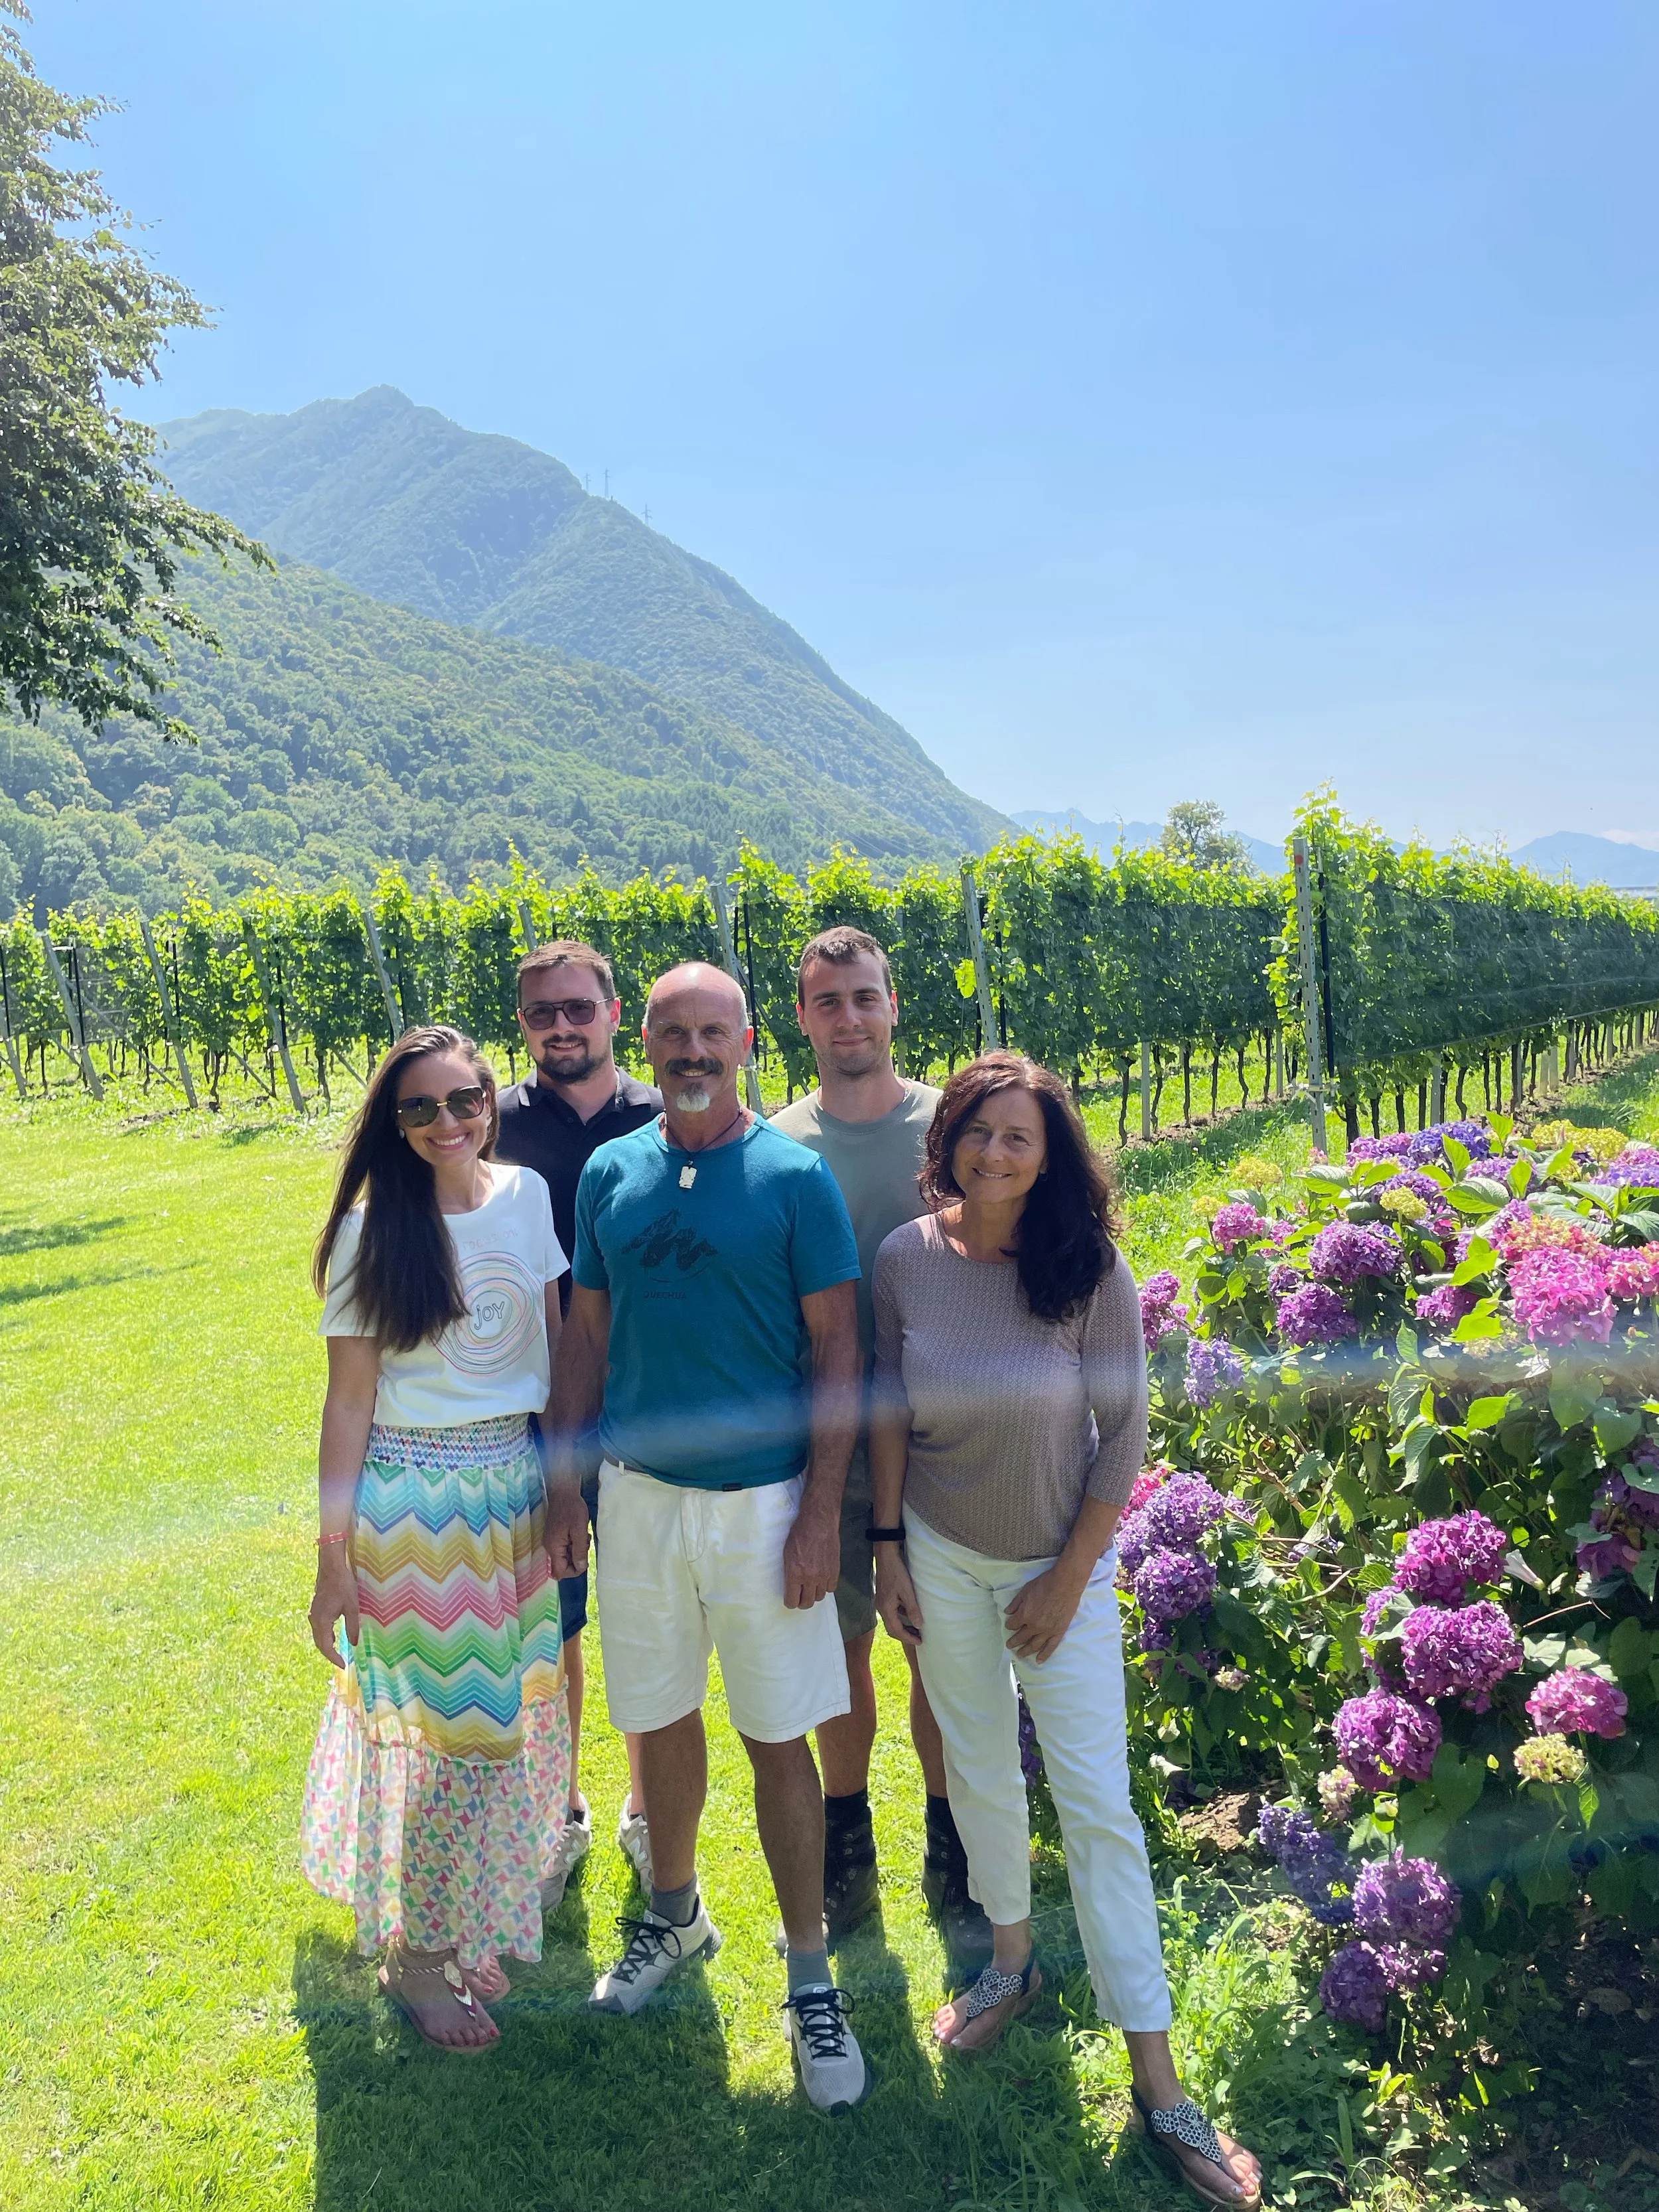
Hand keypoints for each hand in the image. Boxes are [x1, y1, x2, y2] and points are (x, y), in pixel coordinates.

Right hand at [309, 1544, 359, 1665]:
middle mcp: (314, 1619)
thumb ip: (353, 1626)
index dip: (334, 1658)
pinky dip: (325, 1636)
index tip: (343, 1665)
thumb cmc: (343, 1585)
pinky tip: (333, 1636)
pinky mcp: (316, 1609)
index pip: (325, 1647)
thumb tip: (354, 1643)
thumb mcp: (352, 1607)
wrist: (331, 1567)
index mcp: (321, 1621)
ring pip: (318, 1636)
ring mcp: (313, 1614)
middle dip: (330, 1654)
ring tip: (338, 1653)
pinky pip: (318, 1628)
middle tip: (341, 1662)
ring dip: (326, 1645)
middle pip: (319, 1643)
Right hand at [544, 1482, 590, 1578]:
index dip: (574, 1571)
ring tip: (584, 1537)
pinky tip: (580, 1534)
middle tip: (585, 1544)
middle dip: (577, 1559)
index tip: (585, 1560)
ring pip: (565, 1556)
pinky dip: (574, 1544)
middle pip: (563, 1565)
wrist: (564, 1492)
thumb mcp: (579, 1530)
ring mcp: (551, 1541)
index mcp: (554, 1547)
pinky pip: (564, 1547)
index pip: (560, 1571)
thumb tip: (580, 1567)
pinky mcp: (554, 1536)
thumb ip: (579, 1550)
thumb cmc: (572, 1509)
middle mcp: (549, 1546)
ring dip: (576, 1551)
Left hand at [782, 1496, 838, 1609]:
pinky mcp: (835, 1570)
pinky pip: (831, 1588)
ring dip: (814, 1594)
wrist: (818, 1522)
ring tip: (811, 1588)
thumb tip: (791, 1584)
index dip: (790, 1602)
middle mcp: (810, 1578)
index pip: (792, 1601)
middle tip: (800, 1598)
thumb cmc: (799, 1534)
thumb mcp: (786, 1553)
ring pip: (820, 1597)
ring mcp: (824, 1575)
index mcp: (795, 1574)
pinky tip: (822, 1580)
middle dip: (802, 1602)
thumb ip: (789, 1572)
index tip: (790, 1600)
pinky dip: (826, 1586)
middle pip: (807, 1603)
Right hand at [875, 1547, 923, 1645]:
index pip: (896, 1630)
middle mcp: (881, 1608)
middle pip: (892, 1628)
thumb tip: (919, 1625)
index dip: (908, 1637)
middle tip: (919, 1638)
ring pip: (892, 1620)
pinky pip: (892, 1612)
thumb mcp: (907, 1591)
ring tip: (916, 1628)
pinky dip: (901, 1616)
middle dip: (906, 1634)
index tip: (920, 1642)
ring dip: (904, 1626)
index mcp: (886, 1608)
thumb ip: (912, 1609)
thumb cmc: (897, 1572)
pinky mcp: (884, 1596)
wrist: (886, 1556)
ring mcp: (881, 1602)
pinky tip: (910, 1614)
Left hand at [1003, 1566, 1084, 1664]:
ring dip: (1025, 1651)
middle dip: (1014, 1642)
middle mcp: (1035, 1625)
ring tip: (1019, 1654)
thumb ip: (1016, 1603)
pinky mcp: (1059, 1632)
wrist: (1065, 1584)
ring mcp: (1047, 1630)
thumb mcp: (1026, 1590)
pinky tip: (1038, 1661)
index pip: (1013, 1624)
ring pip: (1034, 1645)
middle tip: (1009, 1645)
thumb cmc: (1045, 1584)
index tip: (1009, 1625)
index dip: (1009, 1625)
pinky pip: (1050, 1647)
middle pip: (1021, 1637)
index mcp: (1025, 1614)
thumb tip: (1007, 1612)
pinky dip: (1044, 1655)